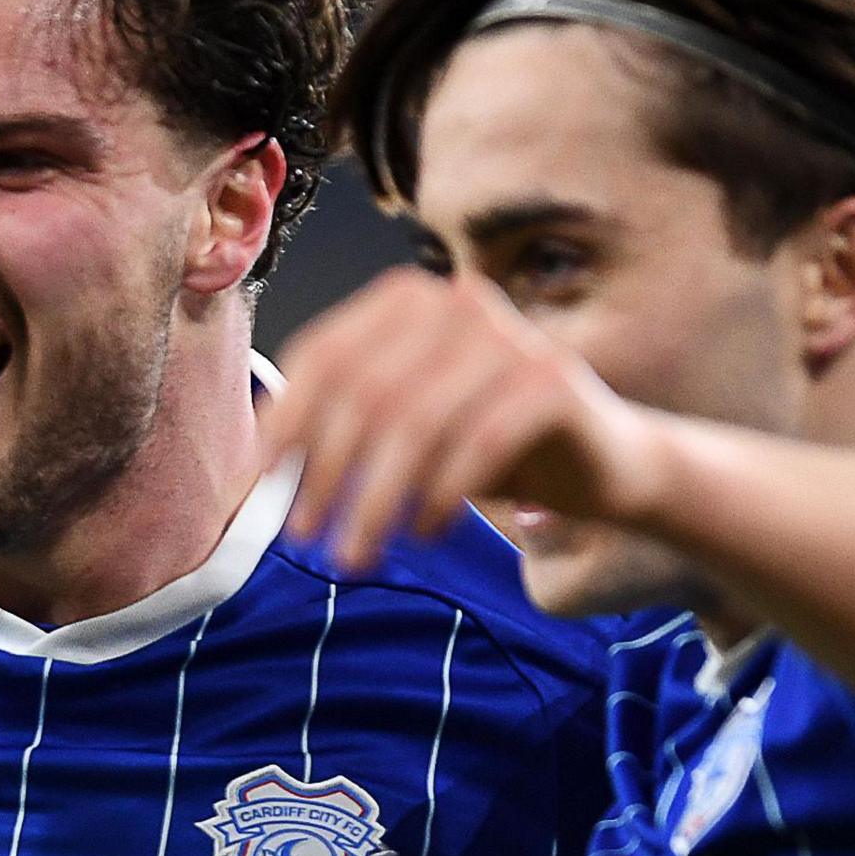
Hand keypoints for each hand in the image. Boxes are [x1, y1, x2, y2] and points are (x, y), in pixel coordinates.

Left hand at [260, 267, 666, 569]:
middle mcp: (456, 301)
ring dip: (378, 500)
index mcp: (408, 300)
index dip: (286, 421)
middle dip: (327, 475)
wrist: (603, 462)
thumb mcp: (406, 429)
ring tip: (358, 555)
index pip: (325, 354)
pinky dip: (443, 496)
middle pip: (366, 392)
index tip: (259, 485)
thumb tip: (251, 467)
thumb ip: (341, 428)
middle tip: (307, 540)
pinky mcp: (554, 380)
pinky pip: (480, 444)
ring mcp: (511, 335)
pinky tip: (428, 534)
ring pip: (418, 424)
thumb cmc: (488, 445)